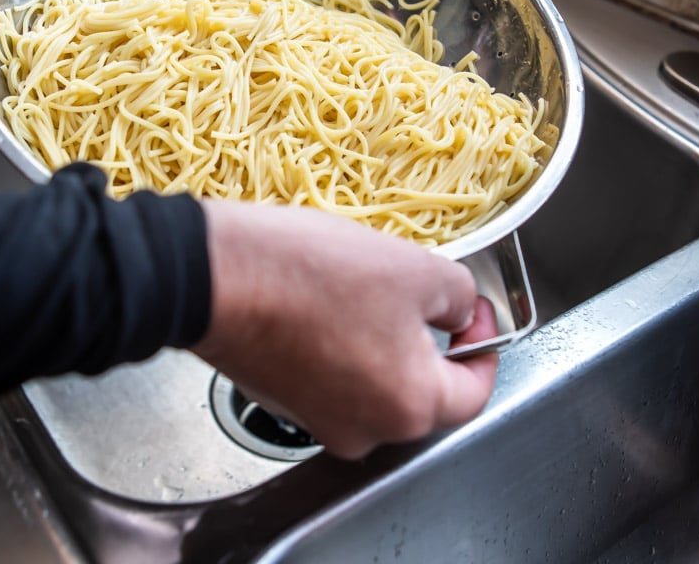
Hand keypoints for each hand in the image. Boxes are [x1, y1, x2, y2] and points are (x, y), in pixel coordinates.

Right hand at [193, 199, 499, 459]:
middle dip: (425, 339)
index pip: (474, 392)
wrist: (215, 277)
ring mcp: (318, 420)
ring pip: (372, 382)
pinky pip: (330, 376)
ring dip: (378, 339)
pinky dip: (337, 344)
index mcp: (409, 409)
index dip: (483, 342)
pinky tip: (323, 299)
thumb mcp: (415, 267)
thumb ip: (458, 295)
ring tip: (360, 286)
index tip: (471, 309)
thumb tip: (457, 309)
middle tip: (414, 288)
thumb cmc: (314, 275)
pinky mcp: (282, 399)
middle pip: (419, 391)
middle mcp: (365, 431)